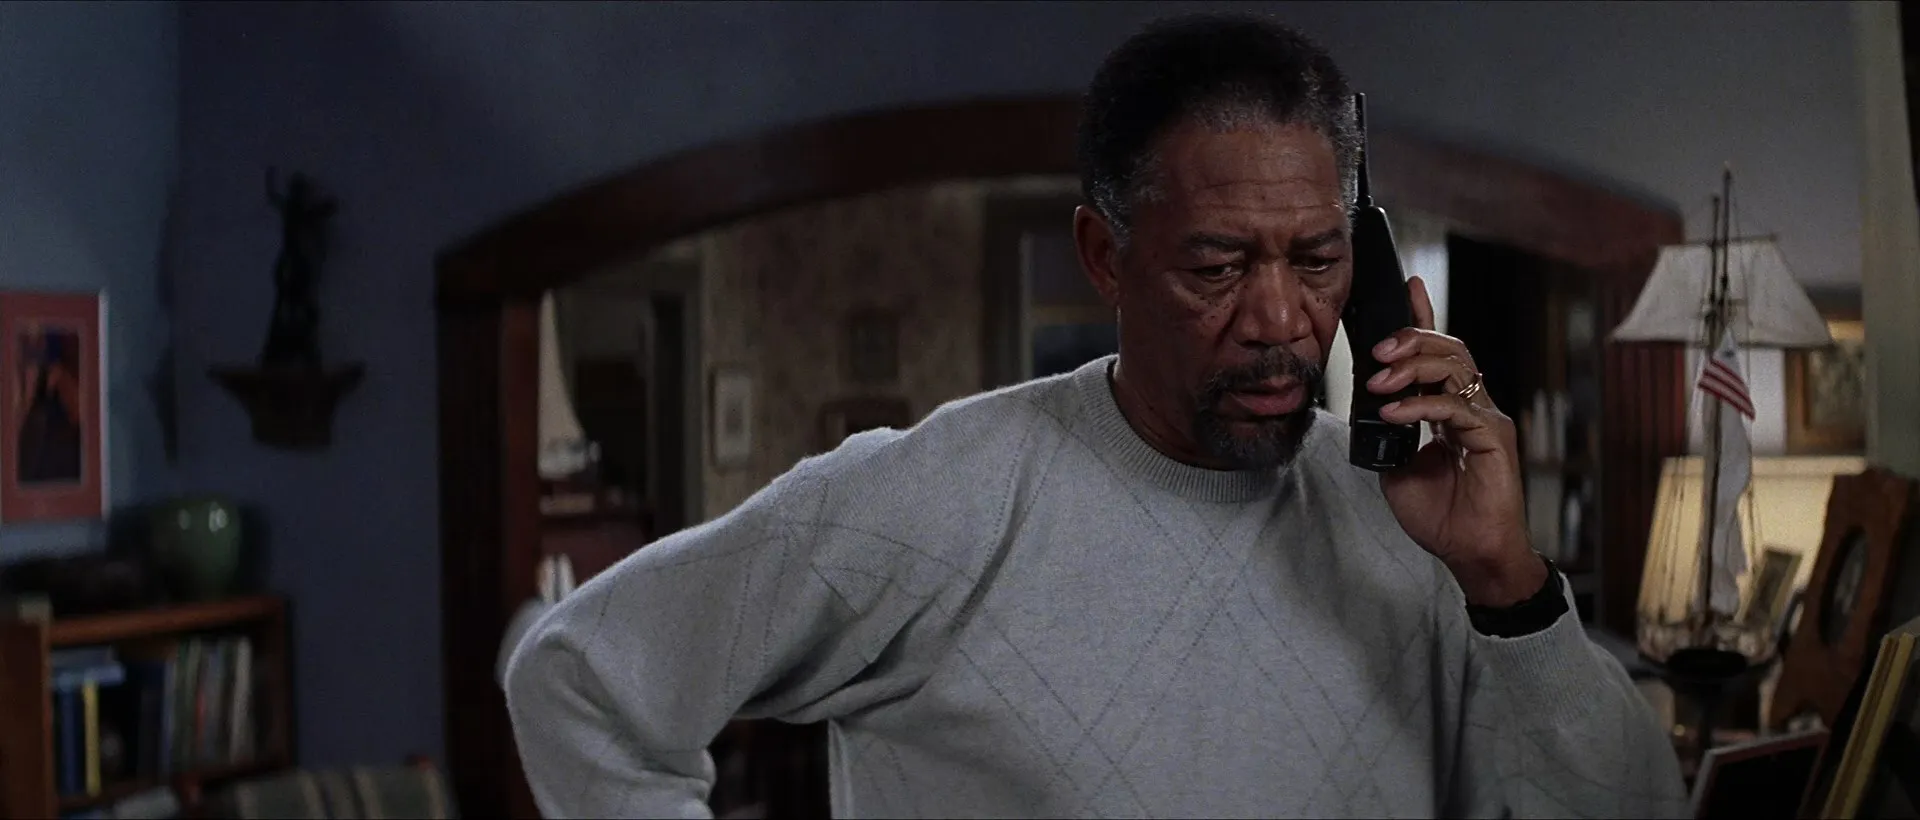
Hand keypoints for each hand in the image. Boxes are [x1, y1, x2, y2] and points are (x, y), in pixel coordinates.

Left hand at [1365, 276, 1544, 606]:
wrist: (1472, 554)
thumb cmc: (1441, 515)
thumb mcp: (1398, 466)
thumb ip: (1387, 431)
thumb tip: (1366, 404)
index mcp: (1453, 407)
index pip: (1440, 352)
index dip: (1424, 317)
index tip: (1407, 286)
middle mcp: (1474, 405)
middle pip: (1450, 348)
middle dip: (1410, 339)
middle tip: (1376, 350)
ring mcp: (1486, 419)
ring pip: (1456, 367)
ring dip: (1412, 366)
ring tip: (1379, 382)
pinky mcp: (1493, 438)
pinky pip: (1454, 407)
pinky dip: (1419, 404)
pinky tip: (1394, 412)